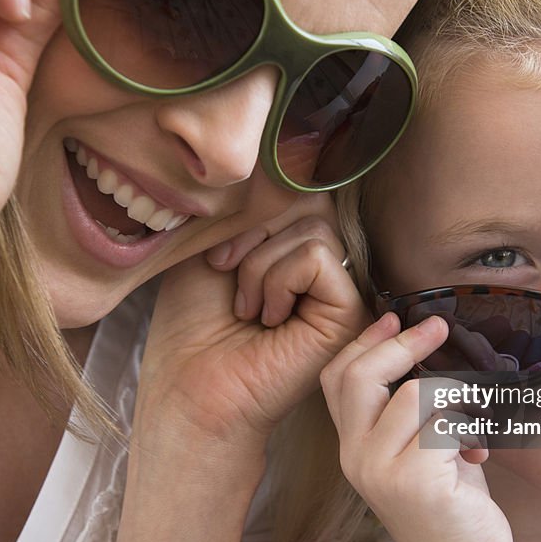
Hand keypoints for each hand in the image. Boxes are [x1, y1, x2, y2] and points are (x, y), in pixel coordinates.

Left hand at [133, 194, 368, 450]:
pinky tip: (267, 318)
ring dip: (259, 263)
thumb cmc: (193, 325)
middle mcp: (323, 267)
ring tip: (246, 307)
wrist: (191, 387)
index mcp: (294, 249)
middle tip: (224, 273)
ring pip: (312, 226)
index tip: (216, 252)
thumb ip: (254, 202)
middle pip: (309, 199)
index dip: (254, 205)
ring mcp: (339, 289)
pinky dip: (278, 280)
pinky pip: (317, 256)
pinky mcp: (348, 312)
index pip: (296, 187)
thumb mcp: (213, 243)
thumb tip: (295, 154)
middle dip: (253, 230)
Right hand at [321, 312, 515, 541]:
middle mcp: (357, 457)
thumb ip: (405, 409)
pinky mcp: (415, 481)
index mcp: (352, 445)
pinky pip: (446, 421)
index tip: (392, 316)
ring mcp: (382, 471)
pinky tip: (477, 453)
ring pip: (416, 395)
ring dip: (456, 398)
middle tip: (438, 328)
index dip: (363, 341)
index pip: (336, 378)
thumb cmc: (448, 500)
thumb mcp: (415, 448)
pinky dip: (471, 426)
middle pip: (361, 376)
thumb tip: (421, 346)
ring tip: (472, 426)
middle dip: (402, 344)